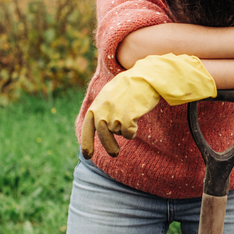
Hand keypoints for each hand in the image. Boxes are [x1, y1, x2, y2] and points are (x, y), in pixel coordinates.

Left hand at [80, 54, 215, 157]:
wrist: (146, 77)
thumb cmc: (132, 84)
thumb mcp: (111, 93)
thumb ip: (103, 107)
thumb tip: (100, 125)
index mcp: (97, 103)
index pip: (88, 126)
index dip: (87, 142)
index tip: (87, 156)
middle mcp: (102, 110)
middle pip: (103, 134)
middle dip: (109, 146)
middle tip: (115, 154)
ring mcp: (114, 114)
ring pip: (118, 132)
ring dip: (126, 129)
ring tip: (132, 115)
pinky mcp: (126, 117)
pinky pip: (128, 133)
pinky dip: (133, 131)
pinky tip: (137, 120)